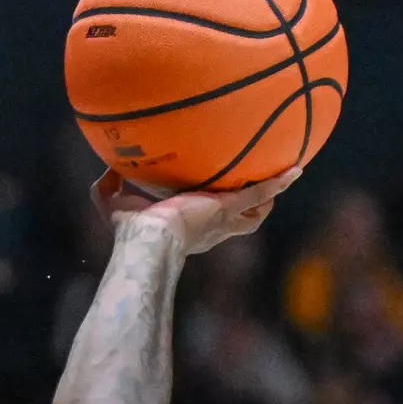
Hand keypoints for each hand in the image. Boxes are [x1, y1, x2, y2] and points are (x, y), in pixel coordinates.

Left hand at [94, 167, 300, 255]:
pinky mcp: (228, 208)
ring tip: (282, 180)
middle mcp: (207, 226)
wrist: (148, 239)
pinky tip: (294, 169)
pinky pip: (260, 193)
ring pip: (253, 212)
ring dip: (267, 199)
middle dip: (245, 210)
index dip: (206, 211)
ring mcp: (221, 218)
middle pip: (234, 221)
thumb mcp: (113, 201)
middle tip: (256, 195)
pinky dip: (277, 182)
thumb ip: (108, 183)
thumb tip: (109, 164)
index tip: (207, 199)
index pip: (200, 220)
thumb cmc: (130, 229)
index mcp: (184, 226)